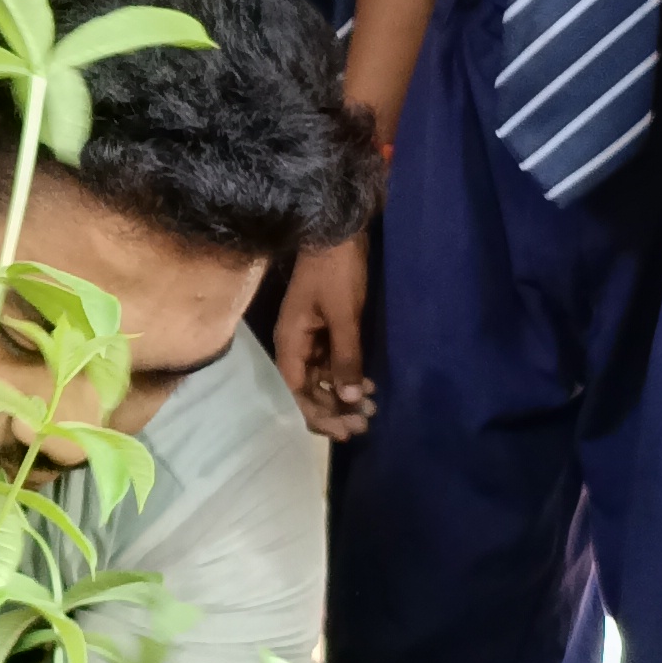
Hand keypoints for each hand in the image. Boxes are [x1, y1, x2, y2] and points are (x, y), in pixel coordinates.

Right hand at [273, 234, 372, 440]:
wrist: (337, 232)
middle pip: (308, 389)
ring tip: (371, 407)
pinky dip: (346, 376)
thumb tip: (348, 399)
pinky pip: (330, 363)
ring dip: (343, 395)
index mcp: (290, 343)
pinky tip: (367, 384)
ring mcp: (308, 337)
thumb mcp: (344, 316)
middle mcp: (294, 345)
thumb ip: (346, 357)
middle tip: (366, 422)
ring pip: (321, 378)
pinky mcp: (323, 329)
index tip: (347, 430)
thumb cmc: (337, 272)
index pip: (298, 392)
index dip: (320, 415)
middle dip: (334, 409)